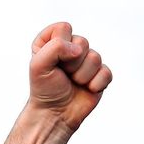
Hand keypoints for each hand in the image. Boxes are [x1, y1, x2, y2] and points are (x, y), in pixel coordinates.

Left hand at [3, 22, 112, 143]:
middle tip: (63, 75)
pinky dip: (95, 84)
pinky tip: (86, 90)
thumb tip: (79, 49)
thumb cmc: (44, 90)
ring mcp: (86, 61)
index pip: (63, 27)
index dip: (59, 44)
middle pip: (82, 41)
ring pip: (96, 57)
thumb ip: (54, 47)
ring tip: (73, 83)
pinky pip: (106, 72)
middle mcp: (70, 49)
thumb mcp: (38, 66)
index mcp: (52, 42)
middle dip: (71, 62)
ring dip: (82, 75)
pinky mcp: (100, 75)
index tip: (51, 62)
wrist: (54, 115)